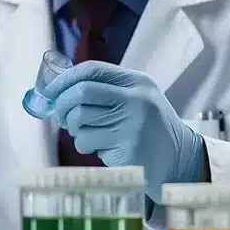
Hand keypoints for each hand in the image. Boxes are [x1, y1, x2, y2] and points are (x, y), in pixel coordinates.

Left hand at [45, 61, 207, 201]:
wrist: (179, 159)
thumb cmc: (149, 128)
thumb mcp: (136, 99)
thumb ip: (104, 90)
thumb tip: (57, 89)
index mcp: (137, 82)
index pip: (91, 70)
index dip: (64, 80)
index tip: (49, 91)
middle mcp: (136, 100)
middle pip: (80, 94)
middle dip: (62, 105)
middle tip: (61, 117)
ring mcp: (132, 125)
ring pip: (79, 121)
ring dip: (75, 130)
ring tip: (89, 135)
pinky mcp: (126, 150)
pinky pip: (86, 143)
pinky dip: (86, 146)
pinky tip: (102, 148)